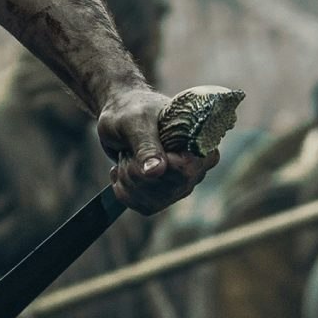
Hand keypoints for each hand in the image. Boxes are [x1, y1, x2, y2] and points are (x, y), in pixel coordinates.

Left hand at [97, 85, 214, 213]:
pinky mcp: (164, 194)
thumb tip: (157, 171)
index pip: (187, 170)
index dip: (161, 166)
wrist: (119, 114)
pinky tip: (121, 171)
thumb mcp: (134, 123)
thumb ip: (146, 146)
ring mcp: (181, 183)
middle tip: (128, 149)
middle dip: (137, 172)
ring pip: (153, 201)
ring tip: (125, 157)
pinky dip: (125, 192)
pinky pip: (144, 207)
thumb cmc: (129, 110)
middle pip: (168, 189)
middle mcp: (196, 167)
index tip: (142, 146)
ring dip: (128, 182)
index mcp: (199, 143)